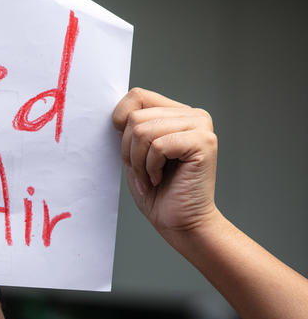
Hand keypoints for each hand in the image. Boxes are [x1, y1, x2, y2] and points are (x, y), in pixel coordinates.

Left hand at [113, 88, 218, 236]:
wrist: (180, 222)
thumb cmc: (157, 191)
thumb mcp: (135, 154)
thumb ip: (130, 129)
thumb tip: (114, 112)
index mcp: (176, 113)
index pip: (136, 96)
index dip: (120, 122)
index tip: (127, 151)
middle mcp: (192, 115)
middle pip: (135, 117)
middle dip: (128, 151)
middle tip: (142, 172)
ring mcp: (200, 126)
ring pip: (143, 131)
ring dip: (139, 162)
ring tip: (151, 177)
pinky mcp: (204, 142)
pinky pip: (158, 146)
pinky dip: (151, 168)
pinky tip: (160, 178)